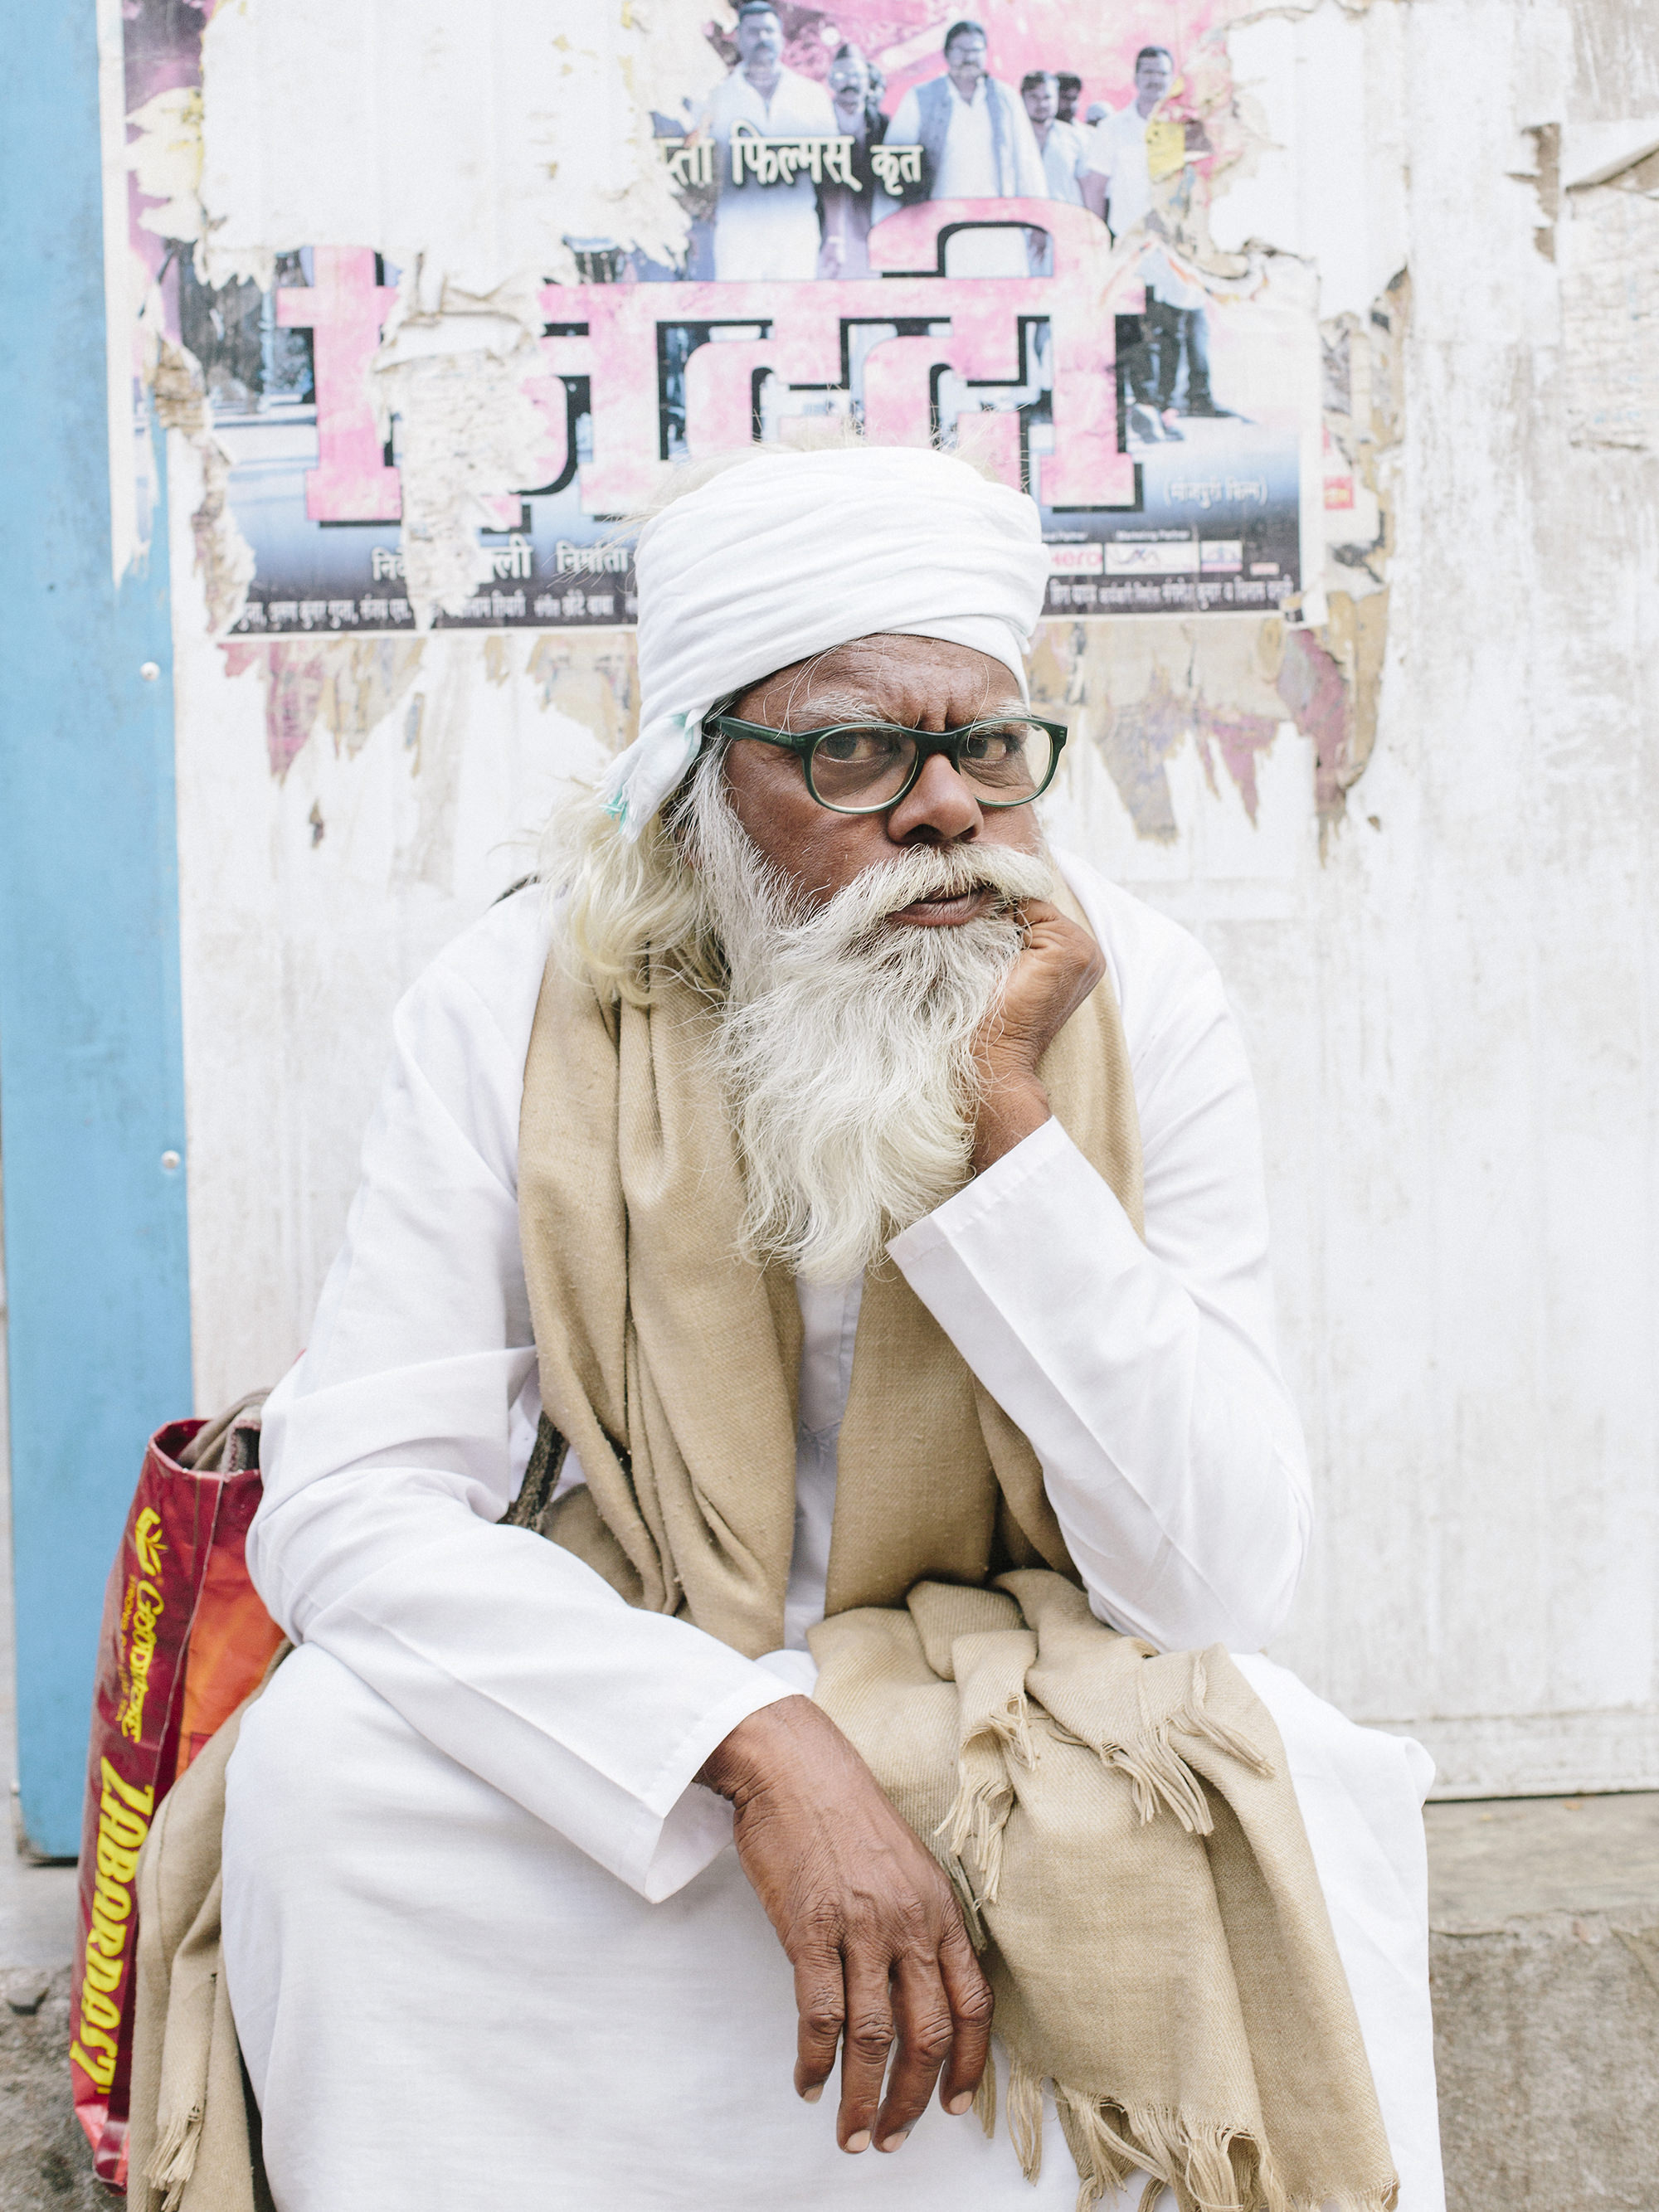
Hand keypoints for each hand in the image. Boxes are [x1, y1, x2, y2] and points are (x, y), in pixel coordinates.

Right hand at [697, 1696, 991, 2153]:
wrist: (795, 1766)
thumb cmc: (845, 1815)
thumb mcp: (905, 1865)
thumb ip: (916, 1925)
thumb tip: (915, 1994)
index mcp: (940, 1908)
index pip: (973, 2005)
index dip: (970, 2065)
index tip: (955, 2107)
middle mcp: (910, 1921)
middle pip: (927, 2034)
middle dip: (912, 2100)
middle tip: (891, 2139)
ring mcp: (861, 1925)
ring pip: (874, 2037)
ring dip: (864, 2098)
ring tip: (852, 2135)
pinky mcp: (810, 1927)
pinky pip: (821, 2015)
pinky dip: (816, 2062)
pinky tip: (810, 2084)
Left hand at [972, 898, 1105, 1171]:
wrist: (994, 1053)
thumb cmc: (994, 1017)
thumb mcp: (1009, 967)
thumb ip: (1015, 933)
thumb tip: (989, 895)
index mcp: (1081, 958)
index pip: (1043, 913)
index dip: (1009, 913)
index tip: (981, 920)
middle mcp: (1090, 951)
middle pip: (1039, 906)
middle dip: (1007, 911)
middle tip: (979, 932)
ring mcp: (1083, 949)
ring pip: (1033, 904)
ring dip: (1003, 916)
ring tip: (985, 946)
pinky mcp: (1066, 949)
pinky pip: (1029, 908)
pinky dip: (1004, 919)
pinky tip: (990, 945)